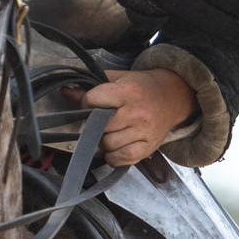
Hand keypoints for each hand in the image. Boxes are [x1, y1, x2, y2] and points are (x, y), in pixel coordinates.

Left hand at [80, 68, 197, 166]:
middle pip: (99, 126)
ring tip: (110, 131)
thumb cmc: (143, 87)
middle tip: (100, 119)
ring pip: (108, 144)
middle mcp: (136, 113)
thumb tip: (65, 92)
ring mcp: (143, 132)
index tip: (92, 102)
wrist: (173, 96)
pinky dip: (113, 156)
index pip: (93, 101)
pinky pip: (121, 159)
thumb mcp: (119, 78)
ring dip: (103, 140)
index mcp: (128, 92)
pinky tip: (115, 146)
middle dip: (95, 123)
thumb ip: (91, 86)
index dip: (87, 102)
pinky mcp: (148, 148)